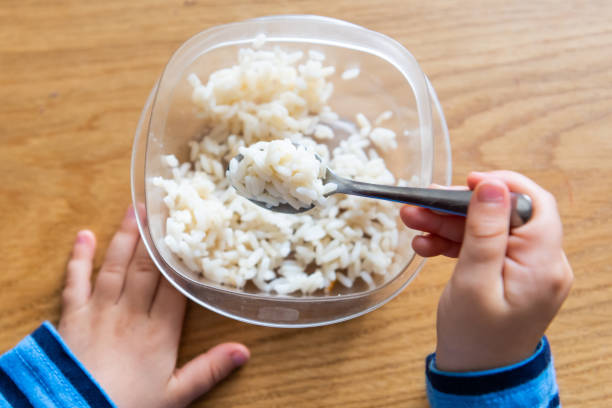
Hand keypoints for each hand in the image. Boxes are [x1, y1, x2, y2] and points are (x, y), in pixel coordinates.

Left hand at [58, 206, 249, 407]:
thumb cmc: (129, 406)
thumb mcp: (176, 394)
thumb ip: (209, 369)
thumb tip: (245, 350)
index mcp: (159, 331)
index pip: (174, 284)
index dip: (181, 256)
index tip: (188, 229)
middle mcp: (131, 313)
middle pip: (146, 268)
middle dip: (155, 236)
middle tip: (161, 205)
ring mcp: (100, 311)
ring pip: (115, 266)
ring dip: (126, 237)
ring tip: (134, 210)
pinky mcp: (73, 316)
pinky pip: (75, 281)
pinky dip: (78, 257)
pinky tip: (84, 235)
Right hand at [400, 171, 572, 371]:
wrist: (476, 374)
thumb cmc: (475, 337)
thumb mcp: (473, 281)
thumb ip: (484, 231)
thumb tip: (493, 186)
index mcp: (542, 264)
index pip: (533, 204)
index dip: (501, 185)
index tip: (466, 181)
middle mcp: (542, 262)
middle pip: (502, 215)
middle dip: (458, 206)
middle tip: (420, 204)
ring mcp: (526, 269)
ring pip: (487, 229)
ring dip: (448, 223)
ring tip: (412, 222)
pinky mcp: (510, 274)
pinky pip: (483, 247)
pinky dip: (454, 242)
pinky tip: (426, 244)